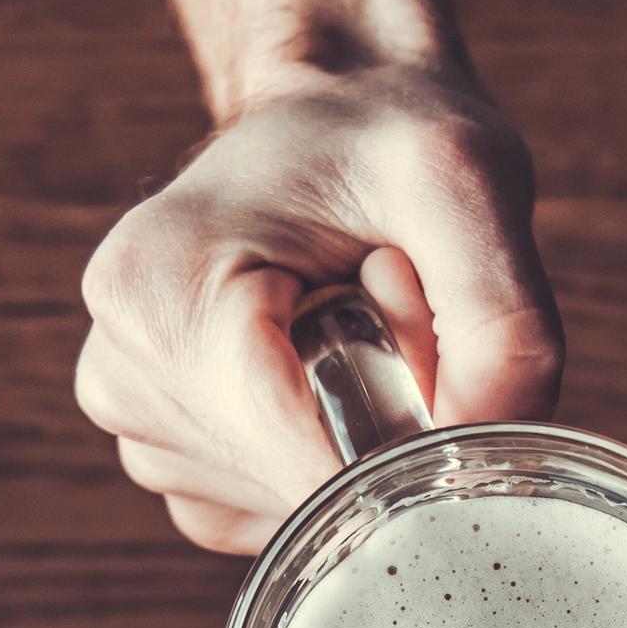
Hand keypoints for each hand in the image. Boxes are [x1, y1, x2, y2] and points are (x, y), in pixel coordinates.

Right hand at [77, 61, 558, 552]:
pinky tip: (328, 373)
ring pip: (290, 512)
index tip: (433, 360)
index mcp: (155, 295)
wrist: (337, 112)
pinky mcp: (172, 459)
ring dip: (353, 444)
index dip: (397, 443)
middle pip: (296, 489)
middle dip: (376, 432)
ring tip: (353, 325)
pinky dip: (327, 463)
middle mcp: (122, 369)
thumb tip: (470, 480)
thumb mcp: (468, 184)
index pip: (296, 457)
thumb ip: (503, 331)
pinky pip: (275, 515)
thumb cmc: (388, 133)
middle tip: (396, 310)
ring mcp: (137, 423)